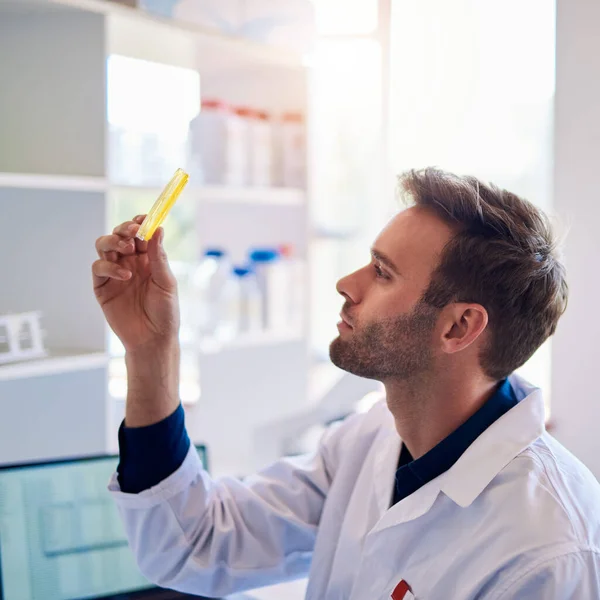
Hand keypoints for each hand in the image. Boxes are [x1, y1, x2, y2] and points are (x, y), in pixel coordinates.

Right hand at [92, 215, 179, 352]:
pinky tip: (126, 276)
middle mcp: (130, 263)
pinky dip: (109, 266)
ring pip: (104, 246)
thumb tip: (158, 229)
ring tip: (128, 250)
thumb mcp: (166, 282)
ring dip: (113, 242)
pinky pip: (98, 268)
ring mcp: (114, 274)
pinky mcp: (102, 287)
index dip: (140, 223)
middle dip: (124, 229)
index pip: (140, 234)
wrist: (153, 339)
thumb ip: (158, 256)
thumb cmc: (165, 312)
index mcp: (148, 259)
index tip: (143, 218)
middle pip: (119, 235)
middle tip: (134, 232)